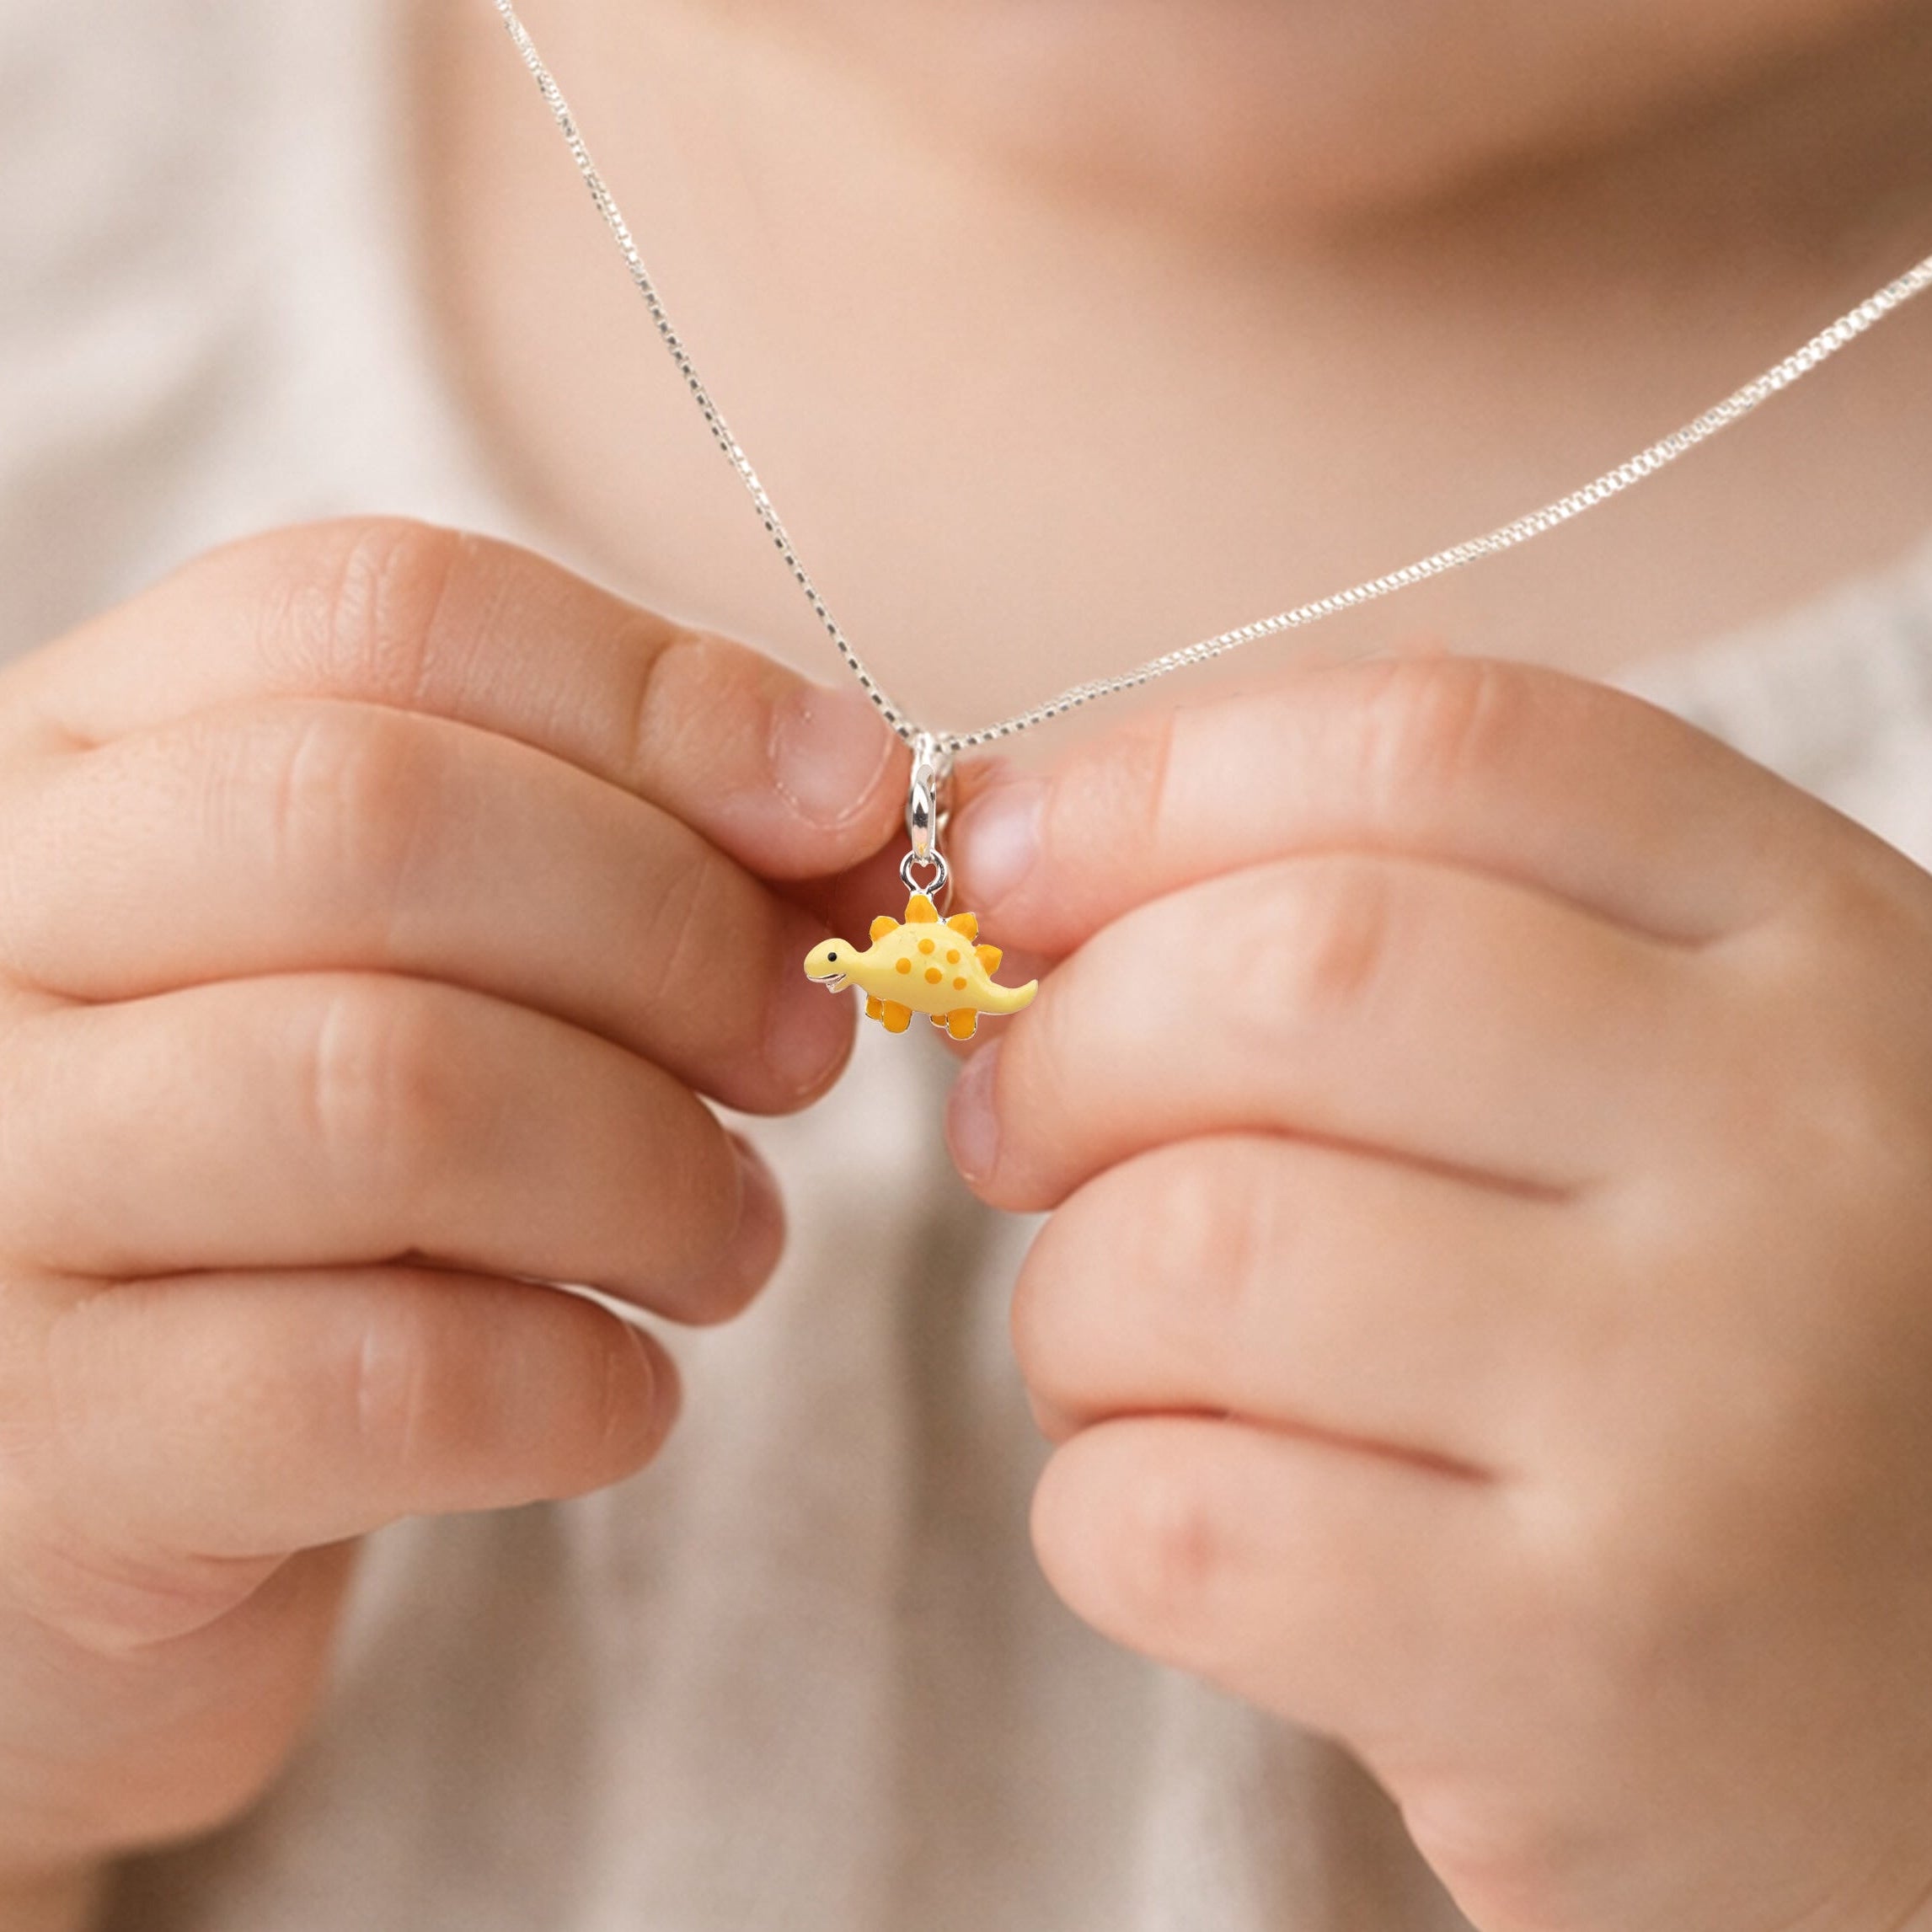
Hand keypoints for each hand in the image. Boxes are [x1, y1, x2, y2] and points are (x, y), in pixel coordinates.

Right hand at [0, 520, 898, 1894]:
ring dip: (655, 1173)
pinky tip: (618, 1391)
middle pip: (378, 820)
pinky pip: (389, 1381)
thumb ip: (605, 845)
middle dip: (673, 931)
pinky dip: (584, 1384)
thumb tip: (850, 798)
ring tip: (725, 1240)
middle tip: (804, 1045)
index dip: (659, 694)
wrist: (88, 1486)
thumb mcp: (406, 964)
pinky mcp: (55, 1449)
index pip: (379, 610)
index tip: (847, 799)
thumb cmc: (294, 1190)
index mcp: (83, 760)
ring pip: (391, 1094)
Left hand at [947, 657, 1931, 1931]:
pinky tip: (1179, 1511)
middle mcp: (1799, 1148)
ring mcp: (1705, 1412)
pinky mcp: (1587, 1672)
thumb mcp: (1691, 1080)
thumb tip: (1026, 849)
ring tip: (1120, 1351)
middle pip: (1290, 972)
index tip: (1005, 857)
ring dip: (1071, 1303)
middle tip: (1016, 1128)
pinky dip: (1098, 1501)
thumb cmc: (1745, 1356)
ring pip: (1195, 1249)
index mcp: (1822, 947)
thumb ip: (1435, 935)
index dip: (1157, 782)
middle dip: (1066, 1043)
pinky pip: (1182, 1519)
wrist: (1930, 1703)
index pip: (1439, 748)